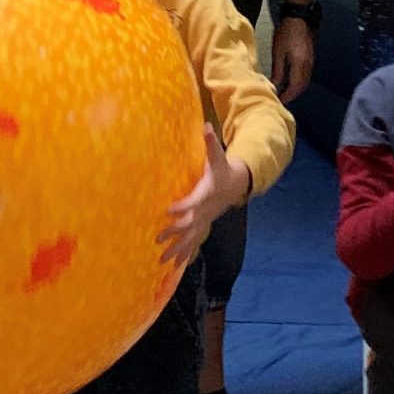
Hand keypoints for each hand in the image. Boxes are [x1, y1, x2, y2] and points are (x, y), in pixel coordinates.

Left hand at [157, 127, 247, 275]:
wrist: (237, 185)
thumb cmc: (223, 169)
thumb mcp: (218, 156)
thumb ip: (211, 143)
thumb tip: (206, 126)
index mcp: (206, 194)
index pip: (193, 202)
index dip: (181, 206)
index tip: (167, 211)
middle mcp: (205, 211)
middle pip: (189, 225)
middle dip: (174, 233)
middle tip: (156, 240)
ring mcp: (204, 220)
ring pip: (190, 239)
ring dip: (176, 251)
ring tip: (161, 261)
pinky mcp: (203, 225)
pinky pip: (194, 242)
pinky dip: (185, 255)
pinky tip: (173, 267)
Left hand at [271, 15, 314, 102]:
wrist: (299, 18)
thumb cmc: (286, 33)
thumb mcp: (278, 52)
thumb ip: (278, 71)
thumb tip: (274, 85)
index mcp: (300, 65)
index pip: (295, 87)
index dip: (287, 96)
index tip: (279, 101)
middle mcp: (308, 66)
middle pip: (302, 87)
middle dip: (292, 95)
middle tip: (281, 99)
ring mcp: (311, 62)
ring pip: (305, 82)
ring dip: (296, 89)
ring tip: (284, 92)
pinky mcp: (310, 58)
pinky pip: (306, 75)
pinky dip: (299, 82)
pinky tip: (290, 81)